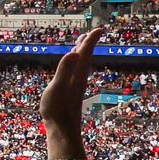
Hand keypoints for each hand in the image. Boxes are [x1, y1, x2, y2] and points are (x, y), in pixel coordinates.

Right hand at [40, 30, 98, 144]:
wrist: (62, 131)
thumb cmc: (58, 110)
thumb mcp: (58, 87)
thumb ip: (65, 69)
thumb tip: (75, 52)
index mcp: (77, 74)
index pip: (85, 52)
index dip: (91, 40)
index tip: (101, 29)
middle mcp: (78, 78)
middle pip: (85, 57)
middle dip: (88, 44)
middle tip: (94, 33)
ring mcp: (74, 86)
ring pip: (80, 65)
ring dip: (81, 53)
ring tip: (81, 45)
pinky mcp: (70, 92)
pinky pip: (74, 72)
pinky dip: (74, 65)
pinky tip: (70, 68)